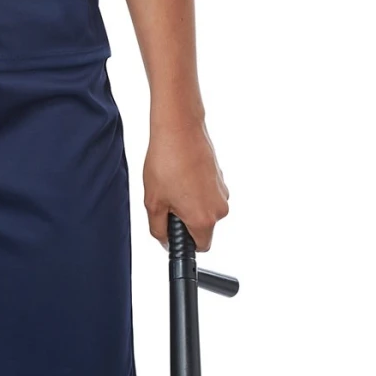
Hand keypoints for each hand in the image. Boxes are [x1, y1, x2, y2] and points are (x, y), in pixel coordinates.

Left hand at [144, 119, 229, 250]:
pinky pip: (206, 192)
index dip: (184, 241)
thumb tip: (165, 241)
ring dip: (189, 202)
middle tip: (167, 200)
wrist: (179, 129)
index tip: (172, 231)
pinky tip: (180, 174)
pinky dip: (194, 188)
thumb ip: (159, 230)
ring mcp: (222, 191)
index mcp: (204, 219)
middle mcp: (219, 207)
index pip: (200, 247)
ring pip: (204, 208)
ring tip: (172, 183)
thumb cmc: (167, 161)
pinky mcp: (221, 177)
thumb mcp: (153, 203)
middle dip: (184, 218)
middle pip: (202, 226)